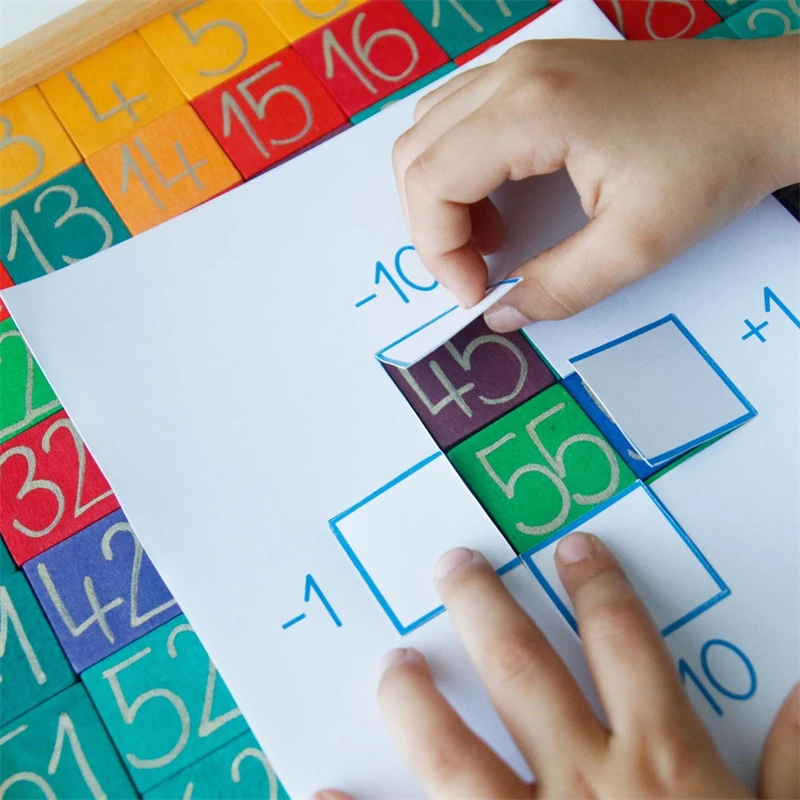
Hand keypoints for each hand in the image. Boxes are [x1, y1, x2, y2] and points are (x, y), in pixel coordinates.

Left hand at [314, 533, 799, 798]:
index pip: (624, 646)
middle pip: (522, 670)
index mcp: (661, 764)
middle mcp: (587, 784)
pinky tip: (320, 797)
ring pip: (455, 754)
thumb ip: (792, 767)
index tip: (571, 551)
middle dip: (484, 608)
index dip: (599, 591)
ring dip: (418, 702)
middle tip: (450, 565)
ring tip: (394, 663)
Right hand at [392, 38, 799, 329]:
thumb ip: (556, 289)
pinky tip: (501, 200)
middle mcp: (513, 73)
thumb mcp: (635, 246)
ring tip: (492, 237)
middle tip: (478, 272)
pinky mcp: (534, 71)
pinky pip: (459, 118)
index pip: (430, 180)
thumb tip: (498, 315)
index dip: (438, 250)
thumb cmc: (711, 162)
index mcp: (532, 108)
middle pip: (414, 153)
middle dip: (431, 228)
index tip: (476, 292)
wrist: (763, 103)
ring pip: (428, 132)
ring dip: (440, 196)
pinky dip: (460, 169)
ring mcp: (521, 64)